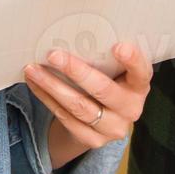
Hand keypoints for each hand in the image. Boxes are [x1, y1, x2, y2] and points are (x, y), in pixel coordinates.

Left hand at [24, 44, 152, 161]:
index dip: (132, 60)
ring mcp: (112, 128)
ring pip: (78, 106)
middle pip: (103, 89)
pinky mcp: (92, 140)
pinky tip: (35, 84)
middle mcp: (131, 109)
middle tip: (53, 55)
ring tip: (33, 69)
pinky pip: (65, 117)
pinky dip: (46, 98)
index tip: (118, 46)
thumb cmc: (109, 83)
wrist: (103, 122)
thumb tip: (72, 33)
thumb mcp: (115, 71)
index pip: (141, 72)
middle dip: (76, 71)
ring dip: (52, 85)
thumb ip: (105, 58)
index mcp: (139, 86)